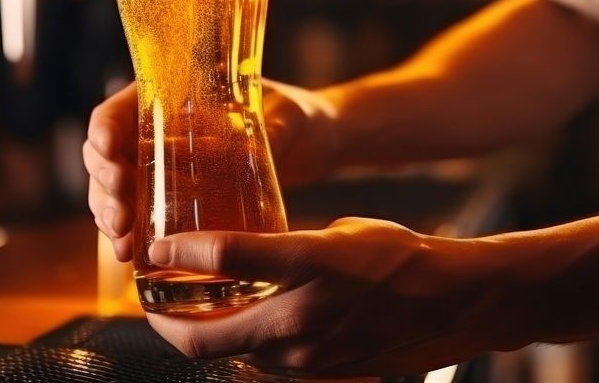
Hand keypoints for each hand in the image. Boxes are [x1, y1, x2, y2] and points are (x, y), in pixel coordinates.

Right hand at [84, 80, 339, 261]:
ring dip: (109, 216)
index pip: (117, 110)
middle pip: (105, 156)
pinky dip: (129, 234)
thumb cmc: (293, 113)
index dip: (104, 130)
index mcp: (168, 95)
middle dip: (104, 187)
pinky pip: (138, 215)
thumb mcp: (281, 115)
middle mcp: (154, 130)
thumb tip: (236, 145)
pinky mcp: (175, 199)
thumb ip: (263, 127)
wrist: (311, 140)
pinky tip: (128, 254)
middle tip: (120, 213)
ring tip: (122, 243)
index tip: (108, 149)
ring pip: (113, 191)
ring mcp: (161, 167)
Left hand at [143, 218, 511, 377]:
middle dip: (162, 322)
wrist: (449, 304)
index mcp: (306, 264)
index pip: (223, 257)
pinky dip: (235, 345)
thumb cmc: (398, 254)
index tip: (155, 245)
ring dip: (197, 336)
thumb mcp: (337, 230)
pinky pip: (259, 363)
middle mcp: (298, 317)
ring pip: (227, 356)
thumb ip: (284, 245)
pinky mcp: (316, 372)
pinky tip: (233, 325)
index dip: (177, 250)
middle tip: (148, 300)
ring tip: (181, 312)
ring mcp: (305, 355)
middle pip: (203, 336)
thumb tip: (239, 247)